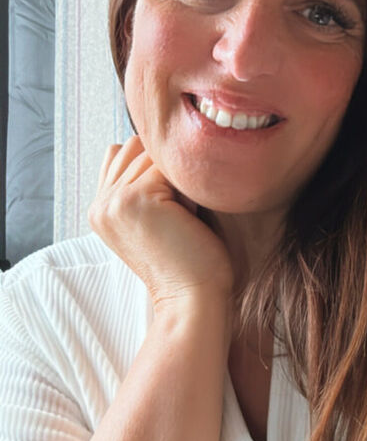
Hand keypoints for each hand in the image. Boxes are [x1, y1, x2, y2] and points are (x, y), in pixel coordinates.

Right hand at [88, 136, 234, 318]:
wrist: (193, 298)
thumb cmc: (188, 259)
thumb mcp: (155, 217)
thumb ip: (142, 183)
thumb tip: (152, 141)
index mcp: (100, 209)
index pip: (122, 153)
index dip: (154, 169)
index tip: (171, 210)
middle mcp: (100, 204)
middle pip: (136, 147)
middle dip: (164, 169)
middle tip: (178, 213)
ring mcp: (113, 200)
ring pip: (152, 154)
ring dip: (177, 179)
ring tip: (182, 217)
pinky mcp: (133, 198)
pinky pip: (168, 166)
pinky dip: (187, 188)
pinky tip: (187, 219)